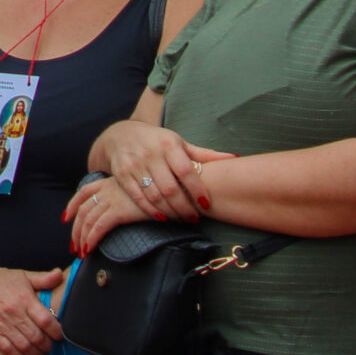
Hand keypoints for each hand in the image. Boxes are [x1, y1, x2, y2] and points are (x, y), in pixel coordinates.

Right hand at [0, 262, 65, 354]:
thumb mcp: (23, 275)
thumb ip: (43, 278)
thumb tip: (59, 275)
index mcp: (25, 299)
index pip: (47, 321)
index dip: (57, 332)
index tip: (59, 334)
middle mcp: (15, 313)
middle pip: (38, 338)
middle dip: (48, 345)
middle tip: (51, 345)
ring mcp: (3, 324)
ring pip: (26, 347)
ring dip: (37, 353)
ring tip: (40, 351)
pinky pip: (10, 350)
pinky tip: (25, 354)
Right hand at [77, 120, 231, 237]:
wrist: (119, 135)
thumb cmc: (157, 141)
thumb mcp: (179, 143)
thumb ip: (204, 154)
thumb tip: (236, 158)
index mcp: (168, 144)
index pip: (186, 171)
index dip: (197, 190)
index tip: (206, 205)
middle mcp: (150, 153)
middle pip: (170, 188)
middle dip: (184, 208)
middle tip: (195, 218)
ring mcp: (134, 164)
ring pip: (154, 195)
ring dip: (170, 211)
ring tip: (182, 219)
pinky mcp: (120, 174)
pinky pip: (137, 197)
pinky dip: (151, 210)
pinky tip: (163, 217)